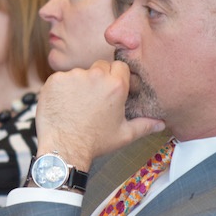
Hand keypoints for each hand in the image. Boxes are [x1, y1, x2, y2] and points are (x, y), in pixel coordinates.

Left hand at [36, 60, 164, 169]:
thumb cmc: (94, 142)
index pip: (120, 66)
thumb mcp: (124, 135)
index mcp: (116, 85)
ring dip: (79, 84)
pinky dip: (61, 89)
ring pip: (79, 73)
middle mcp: (95, 76)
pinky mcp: (55, 80)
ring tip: (76, 105)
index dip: (116, 76)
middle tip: (93, 98)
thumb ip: (144, 125)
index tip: (110, 88)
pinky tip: (62, 104)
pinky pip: (61, 79)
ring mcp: (73, 76)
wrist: (64, 148)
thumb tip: (161, 124)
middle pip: (100, 66)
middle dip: (98, 78)